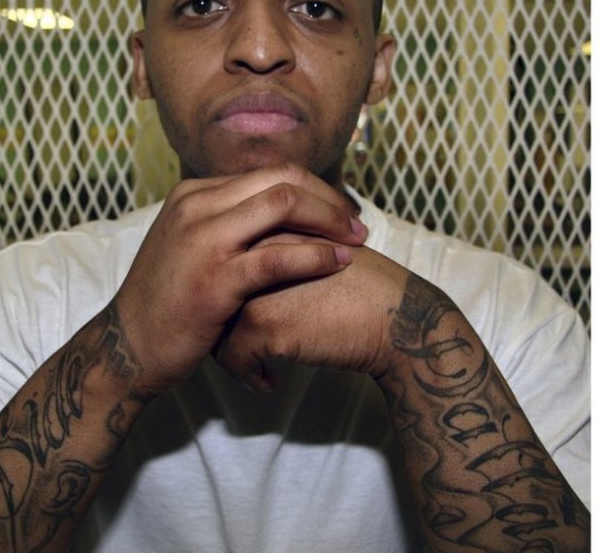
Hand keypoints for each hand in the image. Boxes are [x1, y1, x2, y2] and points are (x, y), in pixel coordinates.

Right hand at [111, 164, 369, 396]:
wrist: (128, 348)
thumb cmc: (167, 303)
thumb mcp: (187, 246)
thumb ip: (223, 224)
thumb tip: (271, 213)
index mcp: (192, 194)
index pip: (267, 173)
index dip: (313, 189)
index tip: (339, 212)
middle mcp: (196, 206)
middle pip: (281, 180)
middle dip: (328, 199)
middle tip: (357, 224)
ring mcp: (203, 239)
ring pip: (283, 204)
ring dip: (329, 220)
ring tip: (356, 242)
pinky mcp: (214, 279)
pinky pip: (278, 256)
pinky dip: (316, 256)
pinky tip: (339, 264)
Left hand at [214, 242, 409, 390]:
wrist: (397, 317)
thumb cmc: (365, 288)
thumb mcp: (318, 251)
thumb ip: (281, 253)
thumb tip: (244, 275)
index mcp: (267, 228)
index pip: (223, 260)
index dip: (226, 292)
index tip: (235, 315)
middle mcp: (253, 251)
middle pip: (213, 292)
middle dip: (219, 322)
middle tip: (233, 344)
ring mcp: (255, 286)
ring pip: (216, 327)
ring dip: (229, 352)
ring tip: (251, 365)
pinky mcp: (264, 321)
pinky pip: (233, 357)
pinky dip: (247, 374)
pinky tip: (267, 381)